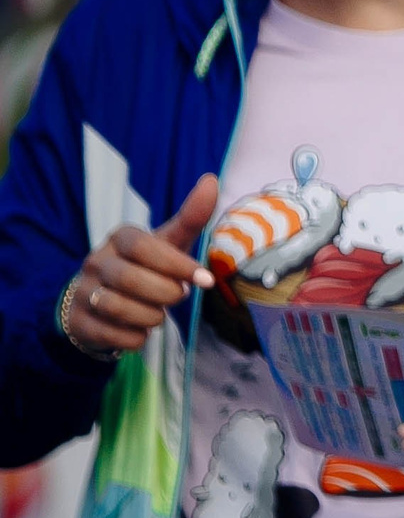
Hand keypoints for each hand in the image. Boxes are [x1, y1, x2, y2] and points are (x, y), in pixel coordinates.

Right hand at [60, 173, 218, 357]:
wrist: (102, 302)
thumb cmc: (147, 268)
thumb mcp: (168, 244)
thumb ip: (191, 218)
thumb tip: (211, 180)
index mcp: (120, 239)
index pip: (143, 246)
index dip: (176, 264)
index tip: (206, 280)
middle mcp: (96, 261)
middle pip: (131, 279)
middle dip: (166, 293)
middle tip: (178, 296)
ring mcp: (83, 291)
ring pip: (119, 308)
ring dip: (152, 316)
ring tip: (157, 312)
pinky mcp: (80, 321)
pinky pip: (115, 335)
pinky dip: (137, 338)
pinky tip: (140, 329)